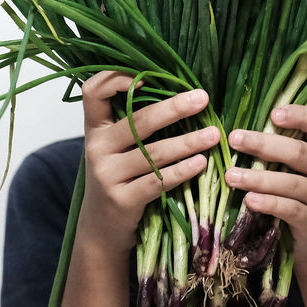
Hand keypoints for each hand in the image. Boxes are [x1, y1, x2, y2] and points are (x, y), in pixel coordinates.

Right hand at [77, 71, 221, 254]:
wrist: (100, 229)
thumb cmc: (117, 178)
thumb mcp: (113, 148)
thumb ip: (130, 123)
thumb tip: (178, 91)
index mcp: (94, 129)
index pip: (93, 92)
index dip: (115, 79)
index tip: (147, 76)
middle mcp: (96, 148)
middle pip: (137, 121)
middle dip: (174, 108)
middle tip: (203, 98)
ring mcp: (107, 175)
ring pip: (153, 153)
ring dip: (188, 141)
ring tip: (214, 134)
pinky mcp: (122, 200)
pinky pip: (158, 181)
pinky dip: (182, 170)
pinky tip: (201, 163)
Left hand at [225, 104, 306, 262]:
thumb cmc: (290, 188)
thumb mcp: (286, 163)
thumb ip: (270, 144)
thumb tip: (233, 128)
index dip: (301, 115)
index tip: (273, 114)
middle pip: (299, 152)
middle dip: (264, 144)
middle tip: (234, 139)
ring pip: (292, 183)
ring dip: (259, 178)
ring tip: (231, 176)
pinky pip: (292, 210)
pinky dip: (269, 203)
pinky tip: (249, 200)